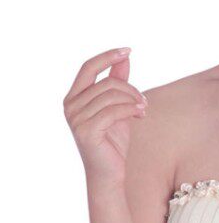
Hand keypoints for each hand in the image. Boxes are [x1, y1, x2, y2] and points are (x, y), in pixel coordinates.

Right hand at [63, 47, 147, 186]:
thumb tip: (124, 57)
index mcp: (74, 97)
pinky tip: (141, 114)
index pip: (88, 67)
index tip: (128, 50)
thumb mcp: (117, 105)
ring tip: (143, 109)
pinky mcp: (86, 131)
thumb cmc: (112, 139)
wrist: (110, 171)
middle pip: (107, 82)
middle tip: (144, 101)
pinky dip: (132, 109)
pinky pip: (114, 110)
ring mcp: (76, 119)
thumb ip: (118, 82)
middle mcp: (70, 106)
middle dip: (131, 88)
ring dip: (134, 100)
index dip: (107, 56)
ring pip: (112, 95)